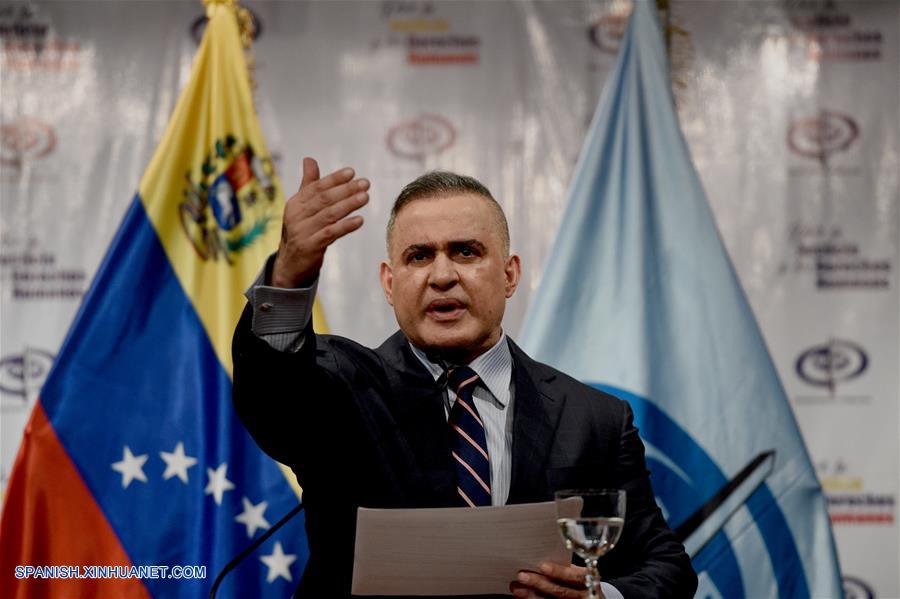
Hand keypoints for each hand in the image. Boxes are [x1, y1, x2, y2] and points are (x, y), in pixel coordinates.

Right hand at [271, 157, 369, 287]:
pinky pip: (330, 234)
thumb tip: (309, 159)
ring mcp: (302, 231)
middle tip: (365, 184)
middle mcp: (296, 215)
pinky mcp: (310, 246)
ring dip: (348, 205)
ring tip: (365, 197)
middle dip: (346, 190)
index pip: (316, 187)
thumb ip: (308, 184)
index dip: (334, 179)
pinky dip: (345, 226)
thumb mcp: (302, 207)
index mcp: (295, 203)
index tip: (352, 172)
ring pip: (329, 215)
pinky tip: (359, 220)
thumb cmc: (302, 231)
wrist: (291, 263)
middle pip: (324, 199)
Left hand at [510, 562, 600, 598]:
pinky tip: (521, 597)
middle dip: (540, 583)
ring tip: (516, 587)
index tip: (543, 566)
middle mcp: (584, 594)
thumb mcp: (576, 570)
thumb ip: (564, 566)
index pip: (576, 576)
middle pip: (561, 592)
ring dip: (532, 595)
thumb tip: (537, 555)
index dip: (559, 572)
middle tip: (522, 575)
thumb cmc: (577, 579)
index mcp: (587, 579)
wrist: (588, 595)